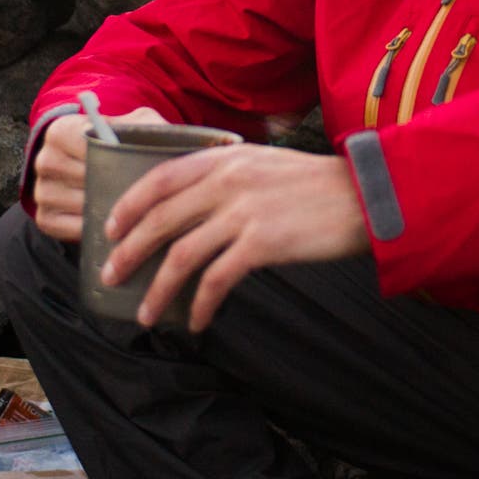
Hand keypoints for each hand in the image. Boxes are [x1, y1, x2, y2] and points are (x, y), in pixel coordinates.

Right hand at [32, 105, 165, 242]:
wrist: (96, 165)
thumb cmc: (119, 142)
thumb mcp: (133, 125)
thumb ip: (140, 124)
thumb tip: (150, 135)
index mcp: (60, 131)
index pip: (88, 145)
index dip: (116, 158)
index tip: (136, 165)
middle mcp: (44, 160)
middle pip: (85, 178)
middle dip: (114, 185)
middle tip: (141, 191)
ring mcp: (41, 191)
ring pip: (80, 205)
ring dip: (106, 210)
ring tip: (129, 207)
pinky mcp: (44, 218)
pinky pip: (70, 229)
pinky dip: (94, 229)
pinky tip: (111, 222)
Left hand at [101, 145, 369, 331]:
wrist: (367, 195)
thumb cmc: (317, 185)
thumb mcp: (264, 164)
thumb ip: (226, 176)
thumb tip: (188, 209)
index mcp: (224, 157)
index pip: (160, 178)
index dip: (129, 205)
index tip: (110, 229)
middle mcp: (228, 180)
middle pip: (160, 220)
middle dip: (128, 252)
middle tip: (111, 277)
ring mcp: (244, 211)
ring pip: (181, 255)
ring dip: (158, 289)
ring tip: (146, 313)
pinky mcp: (263, 243)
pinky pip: (217, 280)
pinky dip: (200, 305)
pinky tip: (196, 322)